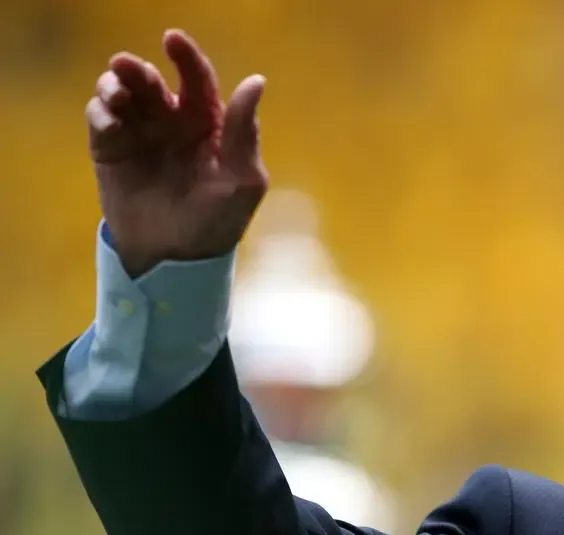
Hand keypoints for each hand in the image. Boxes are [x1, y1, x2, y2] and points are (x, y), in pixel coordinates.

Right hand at [86, 29, 267, 276]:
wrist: (175, 258)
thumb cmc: (217, 222)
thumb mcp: (242, 181)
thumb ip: (244, 132)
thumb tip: (255, 81)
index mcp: (208, 124)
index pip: (197, 80)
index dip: (186, 56)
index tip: (172, 40)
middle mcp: (172, 121)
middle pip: (152, 82)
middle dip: (139, 70)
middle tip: (127, 69)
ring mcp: (140, 133)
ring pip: (123, 92)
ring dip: (116, 85)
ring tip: (117, 96)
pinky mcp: (111, 148)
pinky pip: (100, 117)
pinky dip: (101, 112)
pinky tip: (111, 124)